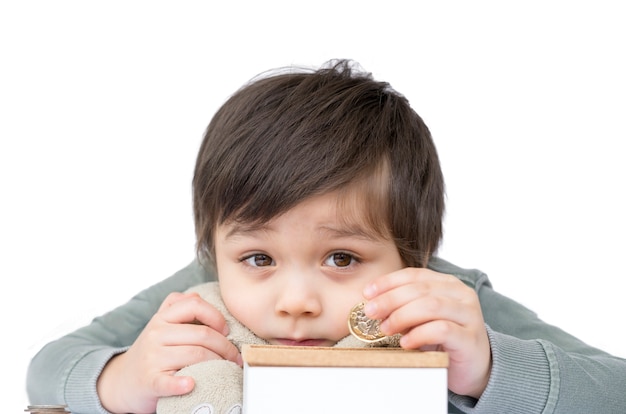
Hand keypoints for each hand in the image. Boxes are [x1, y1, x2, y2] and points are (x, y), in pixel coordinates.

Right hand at [97, 291, 241, 413]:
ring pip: (195, 355)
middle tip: (235, 357)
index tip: (227, 330)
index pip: (194, 304)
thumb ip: (178, 307)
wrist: (123, 380)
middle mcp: (156, 334)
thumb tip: (198, 296)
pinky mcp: (149, 380)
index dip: (216, 316)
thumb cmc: (152, 351)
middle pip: (202, 334)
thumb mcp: (160, 324)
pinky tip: (192, 384)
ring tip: (227, 368)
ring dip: (218, 363)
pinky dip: (182, 383)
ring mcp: (152, 357)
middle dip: (226, 346)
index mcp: (162, 318)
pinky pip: (168, 381)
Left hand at [363, 268, 490, 398]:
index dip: (389, 282)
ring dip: (402, 316)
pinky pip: (442, 330)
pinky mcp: (471, 339)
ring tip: (386, 328)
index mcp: (448, 284)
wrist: (474, 370)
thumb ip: (404, 307)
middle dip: (390, 299)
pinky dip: (419, 334)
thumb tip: (373, 305)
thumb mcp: (422, 319)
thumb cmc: (443, 342)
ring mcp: (469, 315)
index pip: (415, 275)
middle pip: (420, 289)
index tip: (367, 293)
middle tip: (371, 312)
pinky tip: (405, 342)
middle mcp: (462, 294)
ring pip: (431, 306)